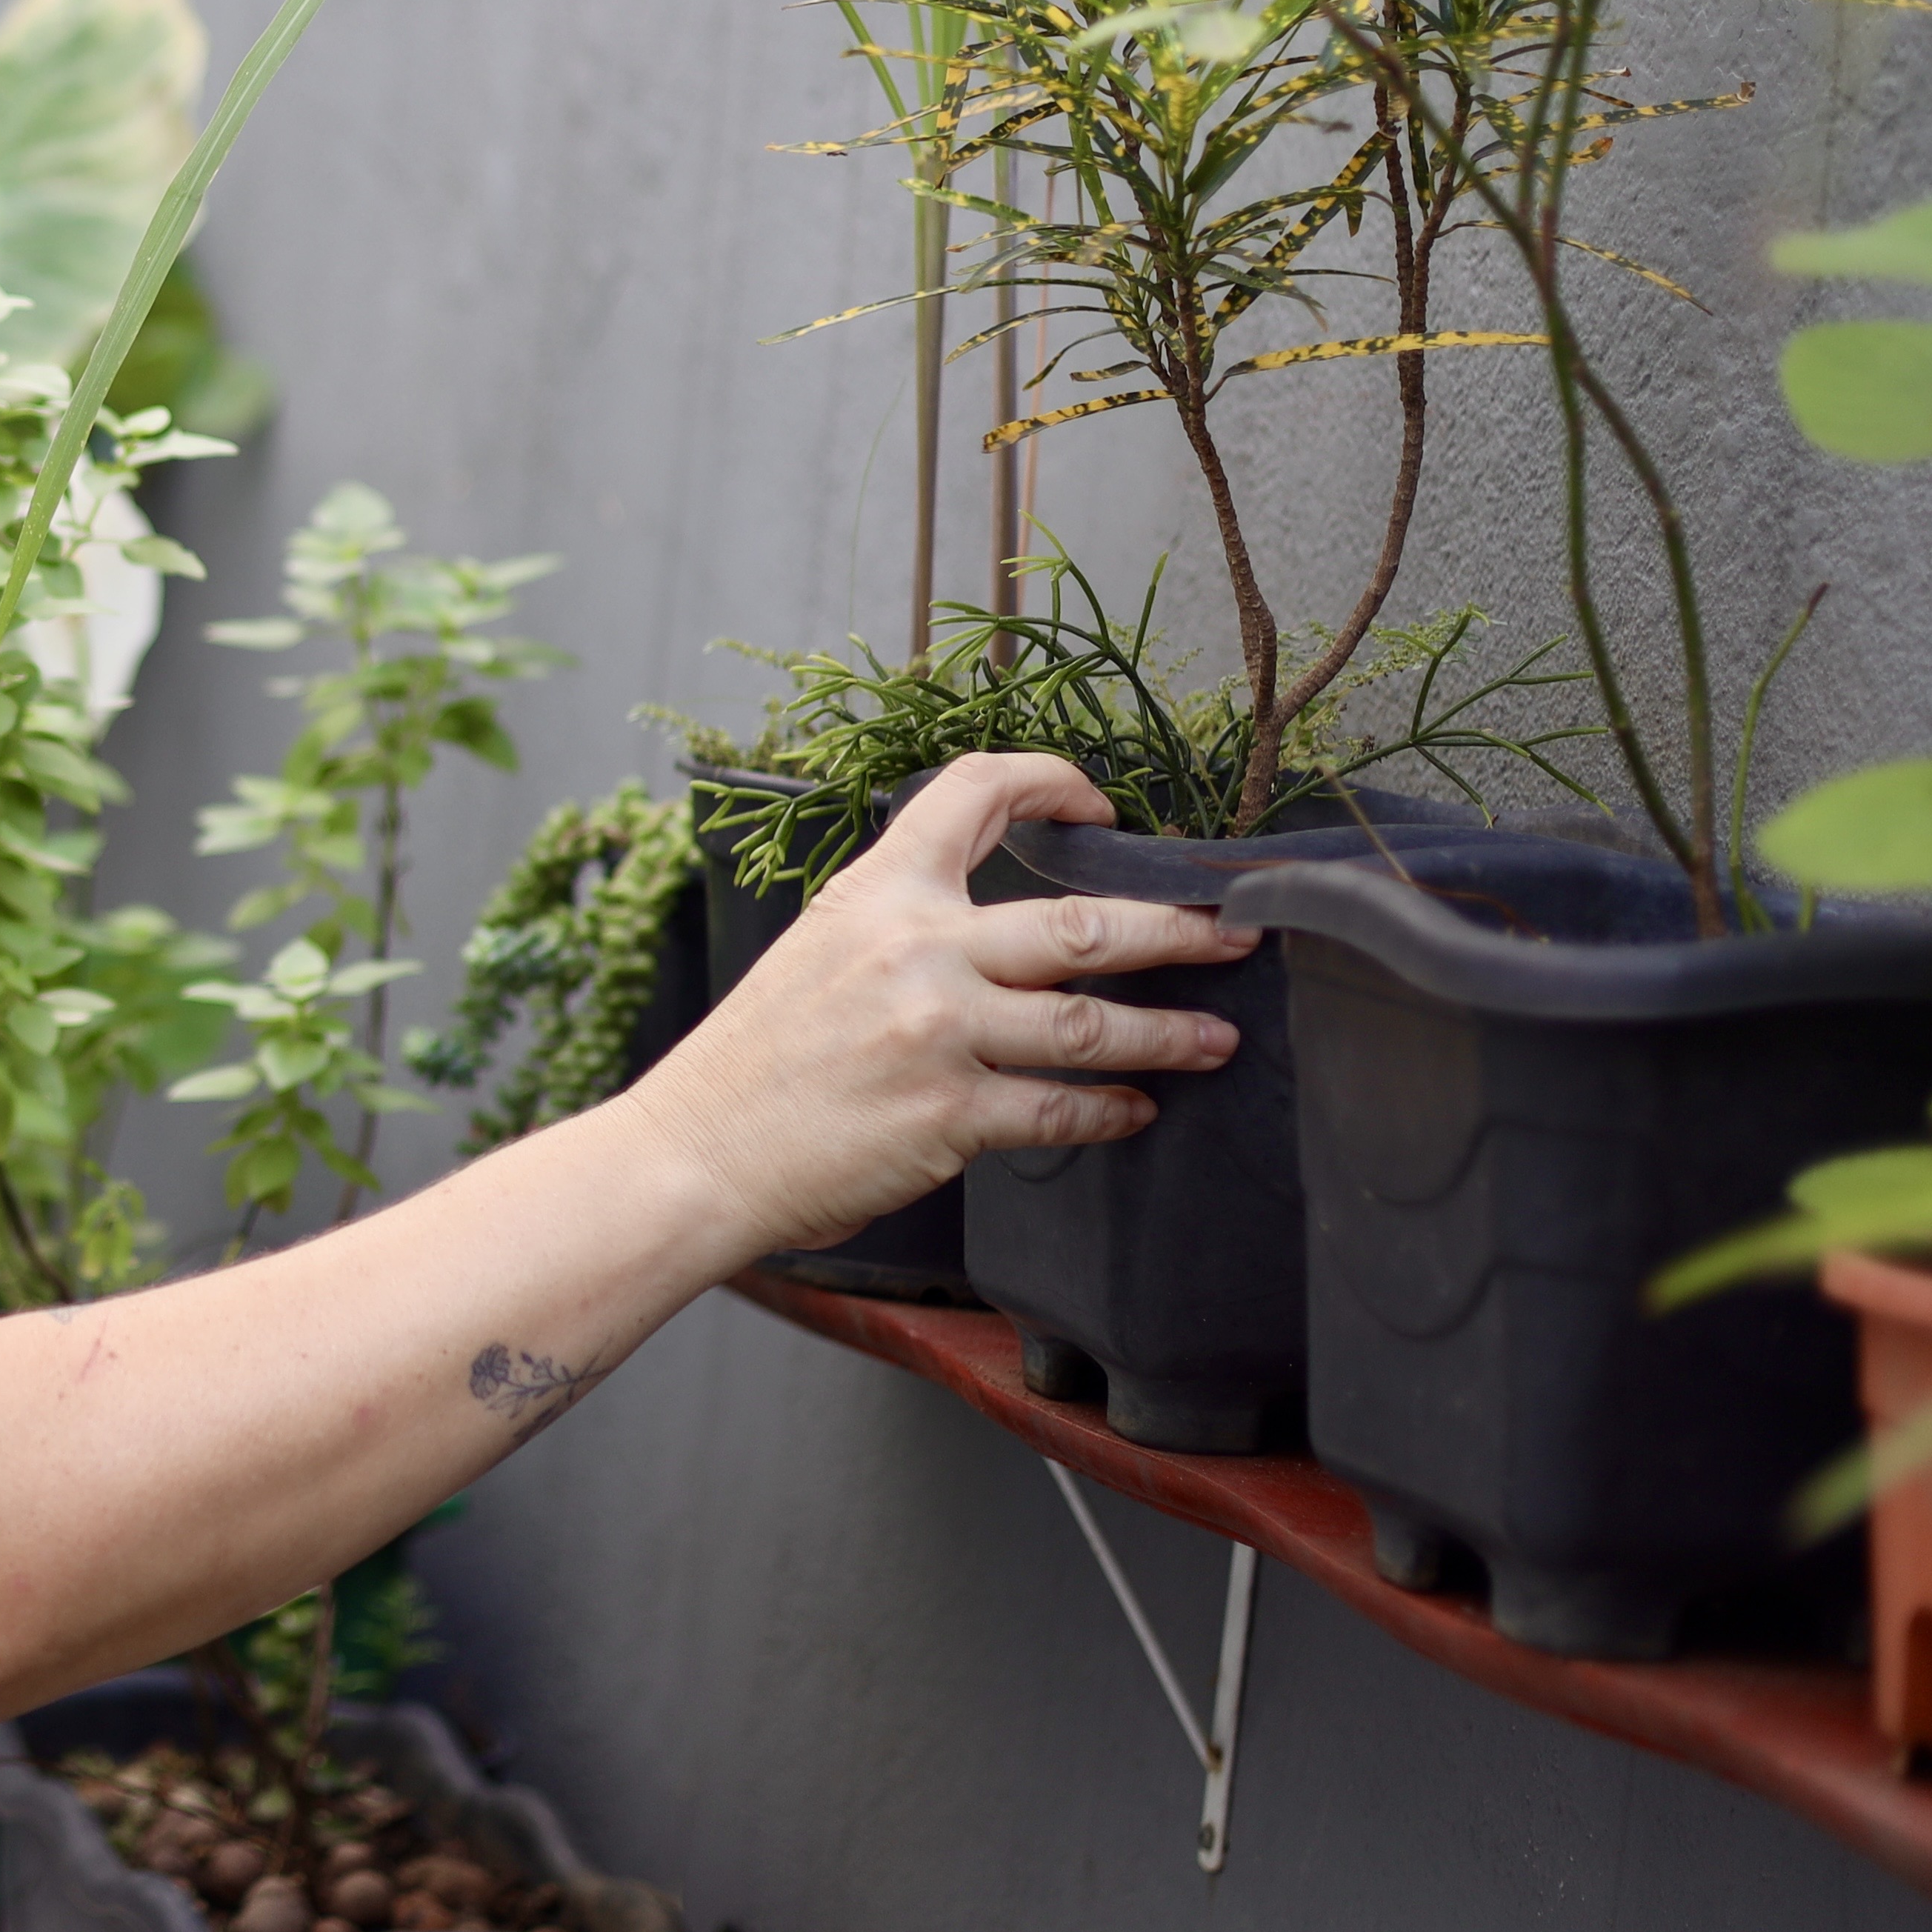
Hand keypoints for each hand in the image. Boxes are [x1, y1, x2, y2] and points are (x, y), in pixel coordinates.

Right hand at [627, 753, 1256, 1254]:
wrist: (696, 1150)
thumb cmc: (755, 1058)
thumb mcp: (818, 948)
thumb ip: (904, 922)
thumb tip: (1002, 927)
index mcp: (877, 894)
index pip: (973, 792)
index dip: (1050, 781)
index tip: (1099, 804)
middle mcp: (915, 951)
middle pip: (1084, 923)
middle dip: (1177, 928)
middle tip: (1235, 933)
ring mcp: (936, 1034)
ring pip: (1092, 1024)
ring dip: (1170, 1032)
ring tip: (1218, 1037)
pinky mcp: (949, 1117)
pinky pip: (1059, 1110)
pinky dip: (1109, 1110)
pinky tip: (1134, 1110)